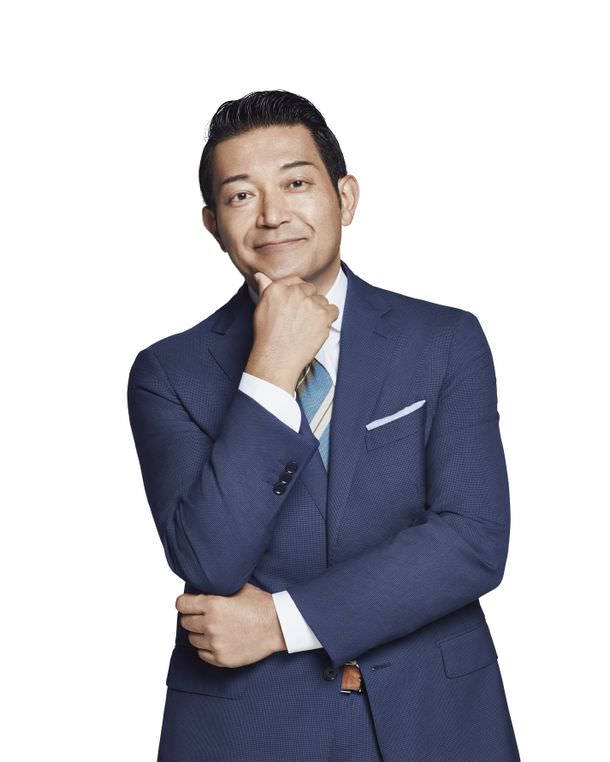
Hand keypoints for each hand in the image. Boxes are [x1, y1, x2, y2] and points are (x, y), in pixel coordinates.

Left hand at [176, 582, 286, 667]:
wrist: (278, 626)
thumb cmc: (260, 605)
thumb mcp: (240, 588)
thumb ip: (219, 588)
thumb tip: (204, 585)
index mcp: (213, 604)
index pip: (182, 604)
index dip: (184, 602)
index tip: (187, 604)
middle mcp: (211, 625)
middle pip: (185, 622)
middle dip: (192, 617)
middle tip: (202, 616)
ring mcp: (215, 643)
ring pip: (193, 639)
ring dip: (199, 633)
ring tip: (213, 628)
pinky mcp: (221, 659)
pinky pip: (202, 654)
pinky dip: (207, 648)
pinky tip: (218, 640)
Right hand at [245, 272, 338, 395]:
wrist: (276, 359)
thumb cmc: (267, 337)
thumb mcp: (261, 309)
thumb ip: (265, 289)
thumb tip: (261, 275)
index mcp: (278, 288)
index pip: (296, 281)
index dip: (298, 293)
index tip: (297, 306)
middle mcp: (294, 292)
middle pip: (311, 289)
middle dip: (309, 301)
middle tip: (301, 319)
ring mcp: (310, 303)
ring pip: (322, 300)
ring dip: (319, 311)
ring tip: (307, 326)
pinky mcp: (323, 315)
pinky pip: (333, 310)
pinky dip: (329, 319)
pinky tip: (317, 328)